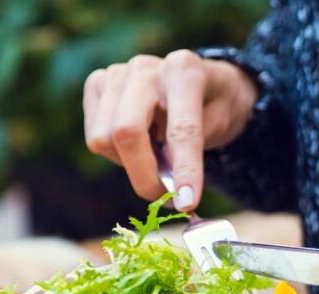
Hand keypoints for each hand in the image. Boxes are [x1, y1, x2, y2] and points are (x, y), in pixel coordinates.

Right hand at [83, 50, 257, 209]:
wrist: (199, 79)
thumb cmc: (214, 103)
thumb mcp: (224, 121)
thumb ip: (198, 144)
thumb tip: (171, 177)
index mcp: (184, 70)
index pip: (181, 129)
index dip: (185, 169)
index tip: (187, 202)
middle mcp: (145, 67)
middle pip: (126, 132)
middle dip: (145, 177)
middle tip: (166, 198)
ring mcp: (115, 73)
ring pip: (104, 140)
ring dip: (131, 164)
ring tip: (156, 156)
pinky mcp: (95, 84)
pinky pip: (94, 138)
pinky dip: (117, 153)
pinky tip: (140, 141)